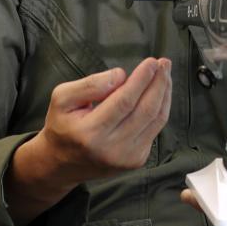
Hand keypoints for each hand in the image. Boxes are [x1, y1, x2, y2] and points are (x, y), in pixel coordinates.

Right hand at [6, 57, 171, 224]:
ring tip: (165, 74)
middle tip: (164, 63)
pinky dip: (161, 108)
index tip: (151, 61)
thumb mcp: (62, 97)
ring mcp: (126, 157)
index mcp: (90, 132)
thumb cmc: (62, 125)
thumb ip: (90, 85)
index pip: (125, 101)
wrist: (61, 163)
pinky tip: (159, 93)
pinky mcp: (136, 160)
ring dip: (165, 94)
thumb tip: (121, 76)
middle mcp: (111, 148)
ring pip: (156, 120)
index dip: (142, 79)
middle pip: (146, 110)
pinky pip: (155, 129)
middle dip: (159, 83)